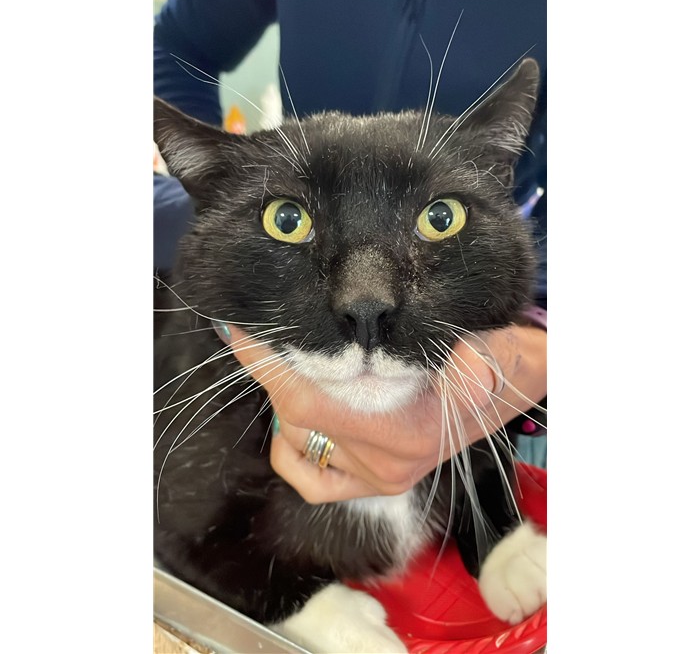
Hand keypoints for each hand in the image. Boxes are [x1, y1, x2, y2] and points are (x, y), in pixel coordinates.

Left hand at [222, 324, 545, 502]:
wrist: (517, 386)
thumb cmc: (501, 360)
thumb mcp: (493, 347)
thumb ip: (469, 354)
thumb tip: (447, 363)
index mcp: (408, 431)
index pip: (308, 398)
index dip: (265, 363)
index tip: (238, 327)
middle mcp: (387, 464)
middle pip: (296, 417)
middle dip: (270, 371)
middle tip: (262, 330)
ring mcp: (379, 478)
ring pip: (298, 440)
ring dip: (284, 399)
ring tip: (291, 359)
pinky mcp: (376, 483)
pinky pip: (312, 479)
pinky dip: (292, 447)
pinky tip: (299, 416)